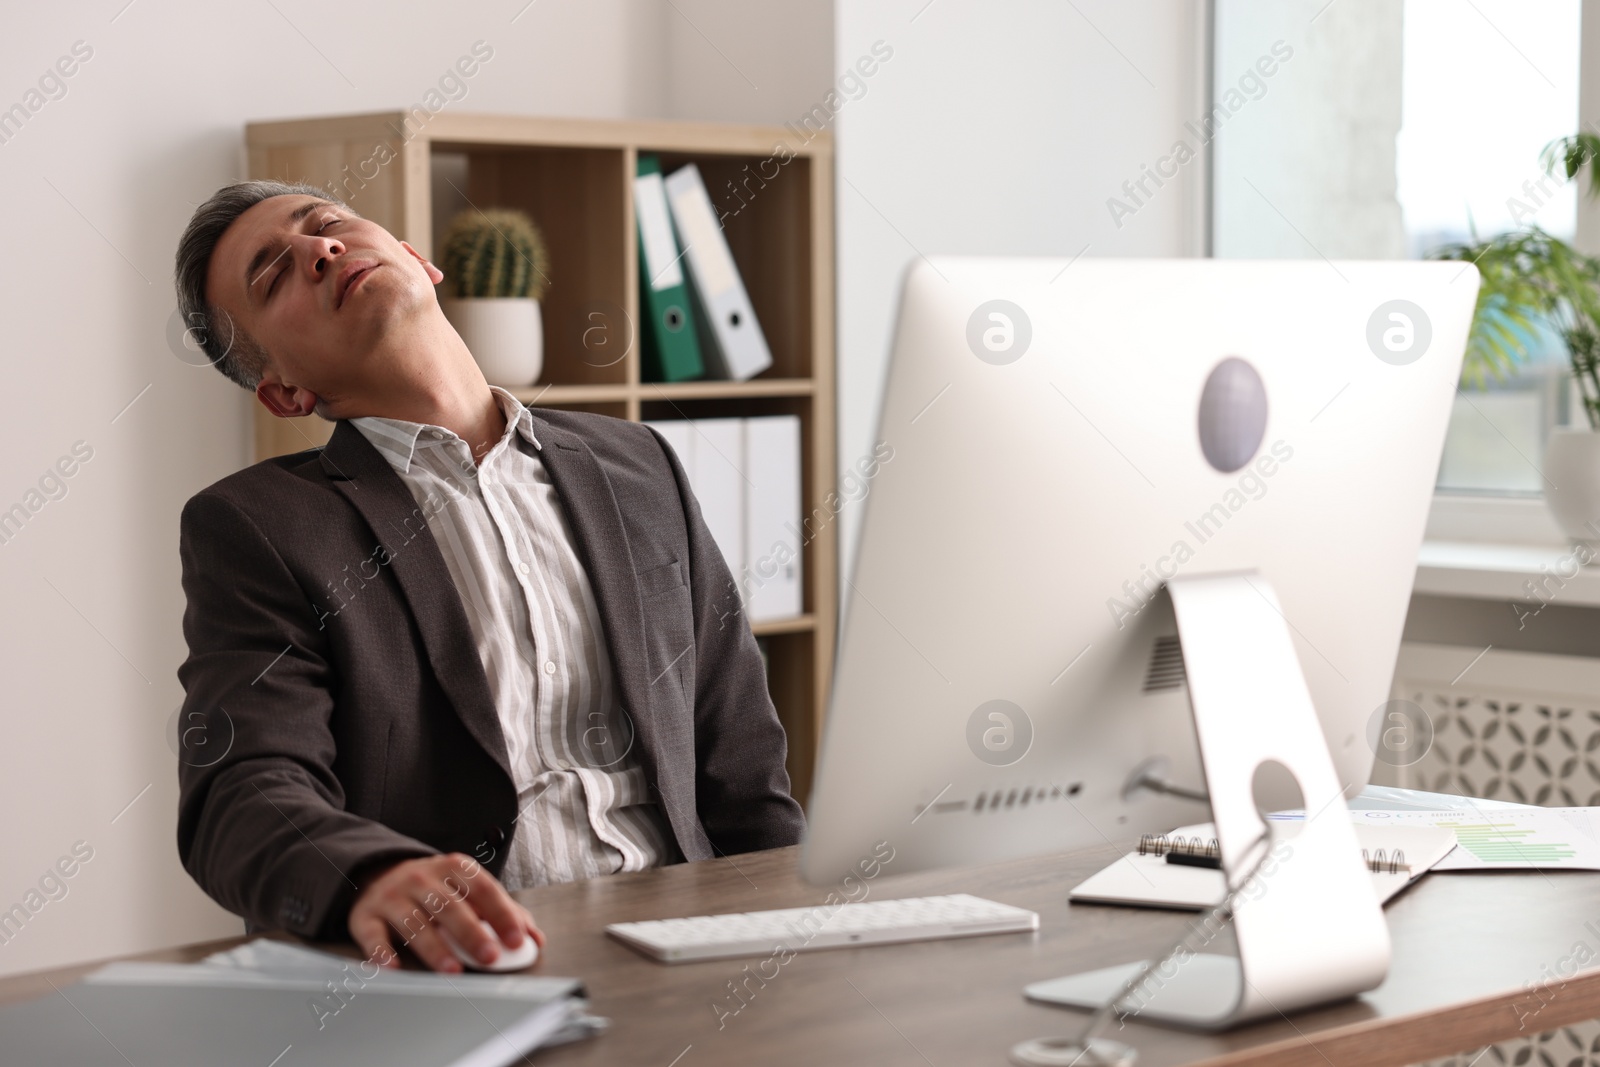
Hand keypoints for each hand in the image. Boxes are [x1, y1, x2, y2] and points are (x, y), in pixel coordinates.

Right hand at [348, 853, 543, 972]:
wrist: (378, 872)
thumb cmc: (433, 888)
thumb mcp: (466, 888)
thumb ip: (501, 911)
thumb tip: (534, 939)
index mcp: (454, 868)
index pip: (483, 889)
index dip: (502, 914)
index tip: (517, 939)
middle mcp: (422, 879)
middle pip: (450, 907)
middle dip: (471, 933)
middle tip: (488, 956)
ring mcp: (392, 897)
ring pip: (415, 923)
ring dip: (435, 948)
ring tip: (452, 970)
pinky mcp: (365, 916)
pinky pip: (373, 934)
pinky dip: (381, 952)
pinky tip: (393, 967)